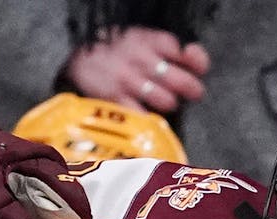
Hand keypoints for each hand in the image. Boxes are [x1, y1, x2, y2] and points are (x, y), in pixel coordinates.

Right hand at [66, 27, 209, 113]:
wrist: (78, 62)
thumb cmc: (116, 52)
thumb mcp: (139, 39)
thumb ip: (165, 48)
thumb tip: (191, 56)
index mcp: (147, 41)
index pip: (180, 50)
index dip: (196, 61)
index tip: (198, 69)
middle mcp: (140, 59)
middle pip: (180, 80)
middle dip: (191, 89)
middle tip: (192, 93)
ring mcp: (128, 81)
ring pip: (166, 100)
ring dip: (169, 104)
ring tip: (164, 102)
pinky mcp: (116, 100)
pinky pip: (142, 115)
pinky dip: (149, 120)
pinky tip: (148, 116)